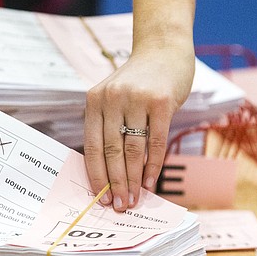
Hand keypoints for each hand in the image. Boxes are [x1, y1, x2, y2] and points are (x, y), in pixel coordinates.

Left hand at [84, 44, 193, 211]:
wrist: (164, 50)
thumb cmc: (140, 81)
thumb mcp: (114, 97)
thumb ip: (109, 127)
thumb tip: (110, 173)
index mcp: (95, 101)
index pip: (91, 146)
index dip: (96, 175)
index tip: (101, 198)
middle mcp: (113, 99)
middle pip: (111, 150)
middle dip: (116, 183)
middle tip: (119, 206)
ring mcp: (138, 99)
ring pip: (133, 149)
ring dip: (134, 178)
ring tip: (135, 199)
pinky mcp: (162, 102)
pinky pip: (156, 141)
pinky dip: (153, 165)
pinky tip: (151, 182)